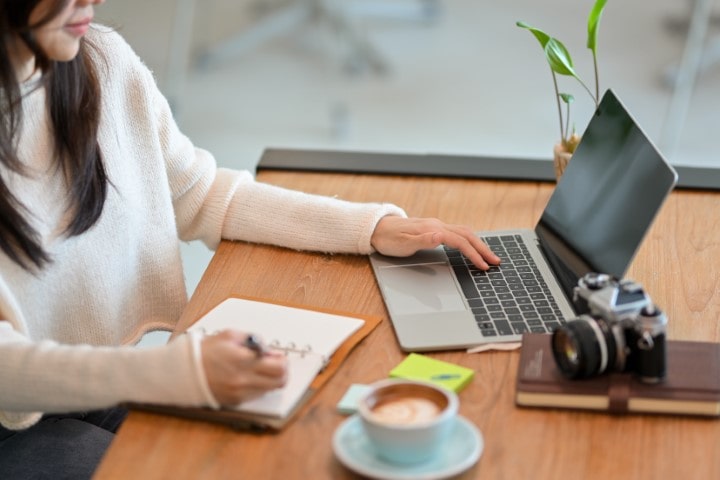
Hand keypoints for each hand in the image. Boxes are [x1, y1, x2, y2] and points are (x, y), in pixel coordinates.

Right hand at [201, 330, 287, 405]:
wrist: (183, 372)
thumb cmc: (205, 352)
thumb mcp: (230, 336)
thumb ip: (253, 340)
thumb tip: (268, 349)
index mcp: (244, 361)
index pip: (279, 367)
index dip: (281, 360)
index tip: (277, 356)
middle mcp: (244, 380)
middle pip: (280, 381)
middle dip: (281, 371)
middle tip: (275, 364)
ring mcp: (240, 393)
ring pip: (270, 389)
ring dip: (269, 379)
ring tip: (258, 369)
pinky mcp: (236, 401)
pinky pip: (256, 395)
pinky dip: (257, 386)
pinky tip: (247, 377)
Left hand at [370, 216, 500, 269]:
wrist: (377, 228)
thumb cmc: (388, 239)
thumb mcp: (402, 244)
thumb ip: (422, 241)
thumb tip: (440, 236)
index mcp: (432, 229)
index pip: (459, 241)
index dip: (473, 254)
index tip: (483, 265)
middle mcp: (437, 225)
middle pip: (467, 235)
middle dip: (483, 249)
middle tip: (496, 262)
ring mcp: (436, 226)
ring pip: (464, 233)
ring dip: (478, 244)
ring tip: (489, 256)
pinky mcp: (434, 229)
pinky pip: (458, 233)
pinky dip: (470, 241)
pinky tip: (473, 248)